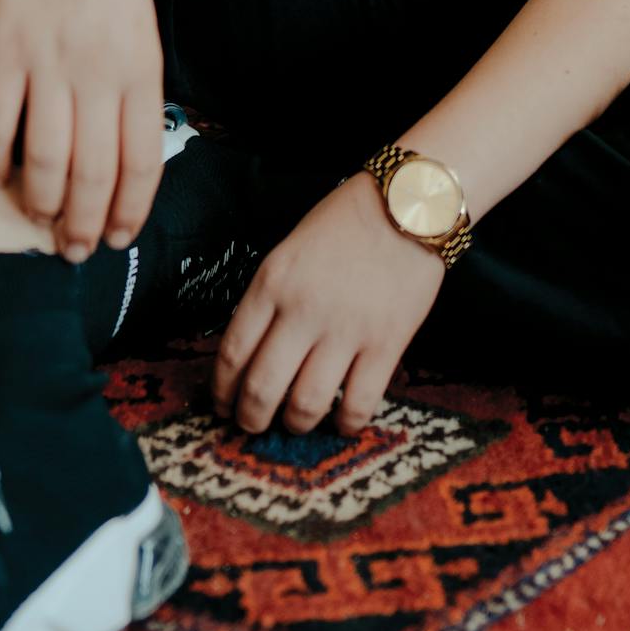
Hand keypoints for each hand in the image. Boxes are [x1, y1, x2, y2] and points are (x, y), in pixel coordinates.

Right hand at [0, 0, 164, 261]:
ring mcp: (47, 63)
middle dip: (84, 224)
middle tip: (73, 251)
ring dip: (40, 203)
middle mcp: (98, 72)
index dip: (129, 210)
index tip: (118, 239)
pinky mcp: (1, 51)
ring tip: (36, 222)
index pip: (142, 161)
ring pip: (44, 159)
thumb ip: (135, 88)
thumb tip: (127, 153)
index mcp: (141, 68)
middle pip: (93, 173)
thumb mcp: (141, 28)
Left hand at [210, 169, 447, 437]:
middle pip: (262, 388)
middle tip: (252, 426)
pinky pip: (358, 403)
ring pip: (306, 405)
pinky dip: (345, 424)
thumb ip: (270, 298)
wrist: (407, 204)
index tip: (223, 406)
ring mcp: (345, 330)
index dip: (222, 391)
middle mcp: (302, 311)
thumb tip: (254, 354)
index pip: (233, 353)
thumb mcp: (289, 251)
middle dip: (250, 419)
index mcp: (272, 284)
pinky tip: (342, 423)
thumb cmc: (345, 223)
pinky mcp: (386, 344)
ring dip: (295, 425)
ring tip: (295, 424)